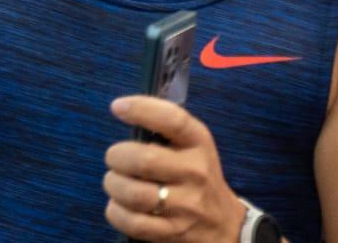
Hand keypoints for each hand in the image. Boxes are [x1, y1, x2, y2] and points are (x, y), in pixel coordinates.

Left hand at [103, 96, 248, 240]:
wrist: (224, 223)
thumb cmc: (195, 174)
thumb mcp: (191, 144)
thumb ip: (162, 126)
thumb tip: (121, 109)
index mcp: (199, 143)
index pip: (173, 120)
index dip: (142, 110)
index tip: (117, 107)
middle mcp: (196, 173)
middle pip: (144, 160)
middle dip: (116, 156)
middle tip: (114, 158)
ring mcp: (187, 206)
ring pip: (134, 193)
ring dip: (113, 185)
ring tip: (115, 182)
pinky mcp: (173, 232)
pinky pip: (133, 222)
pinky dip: (116, 212)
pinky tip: (118, 205)